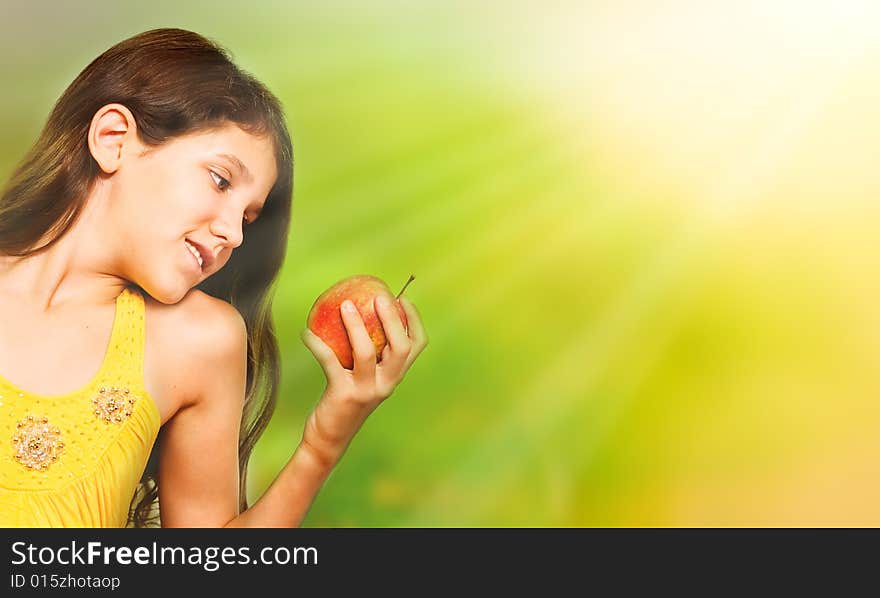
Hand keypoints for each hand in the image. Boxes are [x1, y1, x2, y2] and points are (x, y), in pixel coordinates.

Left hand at [299, 295, 427, 459]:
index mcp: (395, 376)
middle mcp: (387, 383)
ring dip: (355, 326)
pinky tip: (307, 332)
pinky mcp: (344, 395)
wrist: (329, 438)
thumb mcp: (364, 377)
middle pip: (400, 346)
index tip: (401, 298)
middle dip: (392, 318)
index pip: (417, 345)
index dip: (413, 320)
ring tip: (345, 305)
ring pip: (367, 352)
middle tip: (378, 297)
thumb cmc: (345, 399)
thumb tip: (359, 312)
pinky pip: (330, 361)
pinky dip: (317, 344)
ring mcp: (367, 390)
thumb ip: (369, 354)